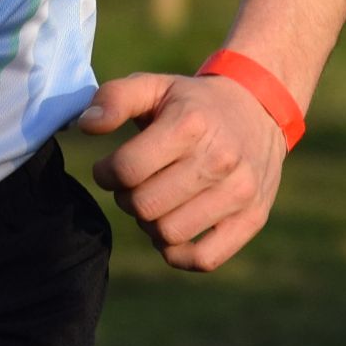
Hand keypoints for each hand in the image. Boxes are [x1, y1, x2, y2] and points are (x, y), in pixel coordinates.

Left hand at [77, 68, 289, 272]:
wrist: (259, 108)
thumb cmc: (193, 103)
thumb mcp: (155, 86)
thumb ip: (115, 98)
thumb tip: (87, 125)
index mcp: (190, 124)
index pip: (127, 169)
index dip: (105, 173)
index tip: (109, 169)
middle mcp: (219, 159)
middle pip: (145, 206)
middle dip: (126, 199)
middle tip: (133, 186)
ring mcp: (240, 192)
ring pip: (169, 234)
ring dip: (149, 225)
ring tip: (155, 203)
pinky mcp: (253, 218)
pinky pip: (204, 259)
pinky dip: (179, 254)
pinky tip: (173, 230)